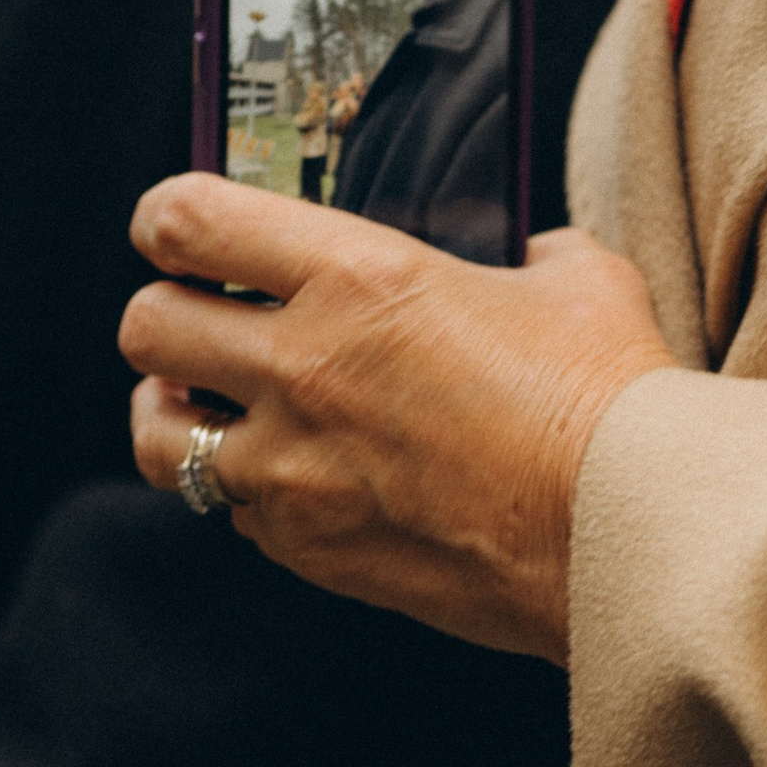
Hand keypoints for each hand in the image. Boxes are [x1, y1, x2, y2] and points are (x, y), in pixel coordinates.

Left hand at [122, 176, 672, 660]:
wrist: (621, 537)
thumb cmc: (607, 399)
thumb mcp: (573, 279)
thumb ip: (526, 253)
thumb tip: (525, 259)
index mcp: (355, 276)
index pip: (186, 220)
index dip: (166, 216)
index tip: (179, 227)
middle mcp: (303, 366)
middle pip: (145, 327)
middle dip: (165, 314)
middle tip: (204, 318)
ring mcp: (295, 469)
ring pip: (156, 435)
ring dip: (175, 412)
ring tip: (212, 405)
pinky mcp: (309, 550)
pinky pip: (232, 514)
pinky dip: (250, 491)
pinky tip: (301, 476)